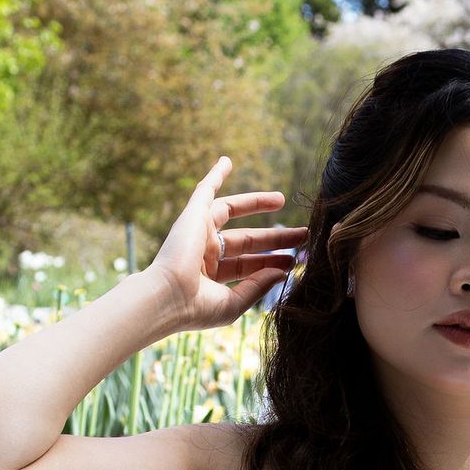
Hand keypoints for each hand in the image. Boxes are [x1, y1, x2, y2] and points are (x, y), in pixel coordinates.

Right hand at [147, 159, 306, 330]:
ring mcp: (197, 232)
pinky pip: (204, 189)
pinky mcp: (192, 215)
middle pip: (246, 239)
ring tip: (282, 199)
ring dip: (255, 203)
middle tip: (302, 234)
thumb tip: (282, 272)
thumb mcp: (234, 303)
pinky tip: (227, 161)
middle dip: (274, 237)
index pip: (246, 265)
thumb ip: (258, 286)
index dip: (270, 263)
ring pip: (231, 211)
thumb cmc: (197, 308)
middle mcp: (202, 253)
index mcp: (210, 276)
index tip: (293, 262)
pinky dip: (215, 175)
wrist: (168, 298)